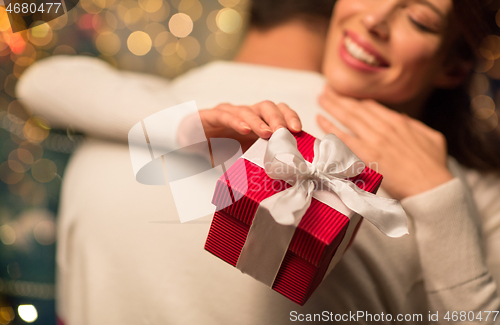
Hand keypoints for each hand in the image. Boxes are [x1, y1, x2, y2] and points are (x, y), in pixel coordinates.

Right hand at [198, 101, 301, 151]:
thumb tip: (280, 177)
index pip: (278, 112)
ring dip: (259, 121)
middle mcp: (245, 113)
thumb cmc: (218, 147)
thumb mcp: (242, 157)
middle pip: (267, 106)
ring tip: (268, 133)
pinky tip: (244, 130)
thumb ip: (258, 161)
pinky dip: (236, 121)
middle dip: (279, 118)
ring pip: (248, 110)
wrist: (190, 141)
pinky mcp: (211, 116)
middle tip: (286, 132)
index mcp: (256, 121)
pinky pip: (225, 115)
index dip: (289, 117)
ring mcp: (229, 112)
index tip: (299, 130)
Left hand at [316, 86, 453, 199]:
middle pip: (357, 108)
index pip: (372, 107)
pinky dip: (330, 127)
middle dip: (340, 98)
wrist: (430, 186)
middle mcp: (384, 127)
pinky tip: (320, 119)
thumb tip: (400, 117)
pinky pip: (343, 137)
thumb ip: (414, 126)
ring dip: (332, 106)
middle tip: (326, 91)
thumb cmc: (434, 166)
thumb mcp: (431, 137)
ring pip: (348, 118)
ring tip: (321, 98)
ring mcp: (374, 139)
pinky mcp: (366, 154)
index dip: (357, 101)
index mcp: (399, 122)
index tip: (346, 96)